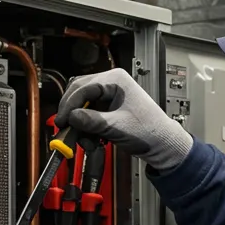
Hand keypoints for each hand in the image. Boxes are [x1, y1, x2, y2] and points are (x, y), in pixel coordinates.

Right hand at [57, 67, 193, 170]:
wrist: (162, 144)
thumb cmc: (149, 130)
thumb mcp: (117, 127)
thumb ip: (92, 121)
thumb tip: (71, 118)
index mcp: (115, 79)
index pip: (83, 87)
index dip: (69, 105)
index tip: (61, 121)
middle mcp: (110, 83)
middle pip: (79, 93)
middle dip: (71, 113)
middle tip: (64, 129)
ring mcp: (108, 95)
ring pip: (81, 105)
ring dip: (79, 124)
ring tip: (86, 141)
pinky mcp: (107, 108)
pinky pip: (88, 115)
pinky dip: (86, 128)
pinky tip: (92, 140)